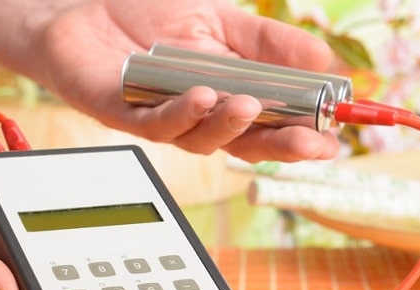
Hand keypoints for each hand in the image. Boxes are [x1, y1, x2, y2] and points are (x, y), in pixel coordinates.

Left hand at [32, 0, 340, 161]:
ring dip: (230, 124)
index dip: (302, 138)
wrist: (86, 6)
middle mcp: (200, 118)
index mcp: (228, 97)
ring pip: (203, 140)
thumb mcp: (220, 19)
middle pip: (246, 144)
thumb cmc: (151, 16)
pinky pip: (157, 125)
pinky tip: (201, 95)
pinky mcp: (125, 114)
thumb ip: (267, 42)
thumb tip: (324, 60)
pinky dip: (181, 113)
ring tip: (249, 103)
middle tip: (309, 142)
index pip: (273, 128)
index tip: (333, 139)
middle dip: (280, 146)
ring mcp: (164, 119)